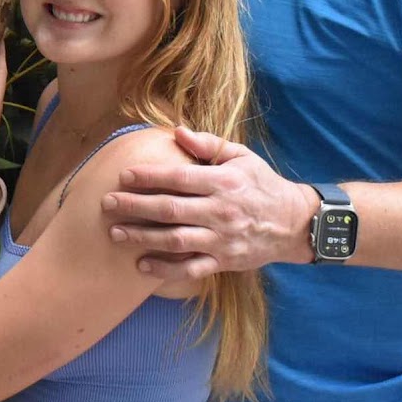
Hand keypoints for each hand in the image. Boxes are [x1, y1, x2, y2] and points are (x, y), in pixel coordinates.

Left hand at [101, 127, 318, 279]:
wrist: (295, 223)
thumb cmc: (261, 184)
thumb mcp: (241, 156)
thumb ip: (209, 144)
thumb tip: (177, 131)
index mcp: (223, 183)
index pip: (179, 178)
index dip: (149, 177)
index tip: (124, 175)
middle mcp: (220, 212)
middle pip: (170, 210)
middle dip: (134, 207)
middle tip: (107, 204)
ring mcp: (222, 240)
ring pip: (176, 240)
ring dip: (142, 238)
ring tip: (115, 233)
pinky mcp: (224, 262)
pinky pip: (191, 269)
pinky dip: (165, 270)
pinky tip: (142, 265)